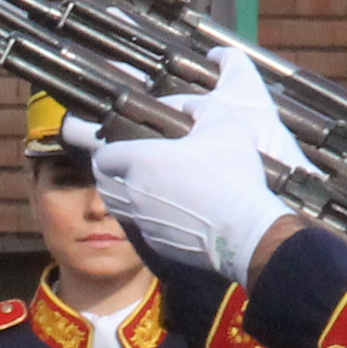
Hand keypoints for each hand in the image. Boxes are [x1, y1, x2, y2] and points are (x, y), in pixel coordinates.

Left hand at [93, 49, 297, 281]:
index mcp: (139, 160)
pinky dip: (146, 216)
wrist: (245, 232)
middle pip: (104, 181)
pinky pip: (139, 226)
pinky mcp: (153, 243)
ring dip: (127, 193)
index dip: (109, 149)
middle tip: (135, 163)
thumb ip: (197, 107)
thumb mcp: (222, 124)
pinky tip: (172, 209)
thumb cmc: (232, 174)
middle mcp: (131, 192)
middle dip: (113, 171)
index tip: (123, 144)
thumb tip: (184, 104)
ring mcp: (140, 221)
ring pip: (118, 205)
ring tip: (152, 185)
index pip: (101, 155)